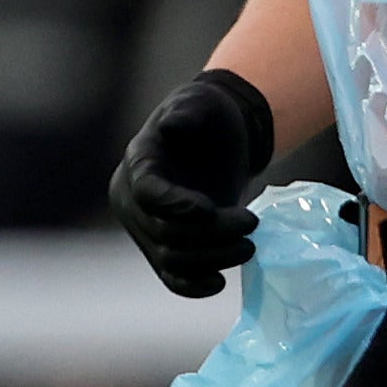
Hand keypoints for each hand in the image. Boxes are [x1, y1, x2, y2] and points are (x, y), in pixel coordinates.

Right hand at [112, 69, 279, 299]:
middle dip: (210, 234)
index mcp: (138, 164)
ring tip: (250, 246)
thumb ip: (186, 112)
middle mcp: (134, 201)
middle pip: (163, 232)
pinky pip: (172, 276)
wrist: (219, 138)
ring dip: (212, 259)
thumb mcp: (199, 102)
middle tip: (252, 224)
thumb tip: (172, 125)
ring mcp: (149, 228)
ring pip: (170, 258)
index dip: (174, 205)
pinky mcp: (168, 247)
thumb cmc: (209, 116)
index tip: (209, 209)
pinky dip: (193, 285)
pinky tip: (219, 282)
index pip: (147, 193)